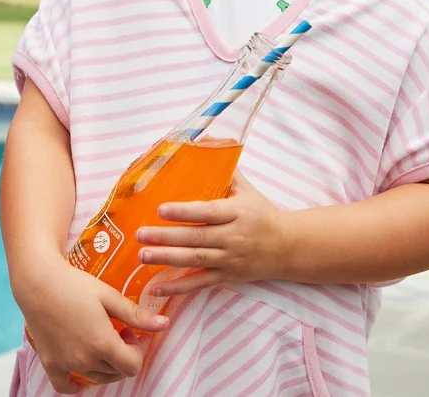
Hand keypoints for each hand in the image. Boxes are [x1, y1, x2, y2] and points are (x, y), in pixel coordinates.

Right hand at [15, 258, 167, 392]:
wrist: (38, 281)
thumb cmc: (74, 284)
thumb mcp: (109, 296)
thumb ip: (136, 315)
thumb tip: (164, 325)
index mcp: (103, 344)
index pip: (133, 366)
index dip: (138, 351)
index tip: (132, 333)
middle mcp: (85, 360)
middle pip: (116, 372)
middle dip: (123, 354)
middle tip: (117, 331)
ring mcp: (66, 364)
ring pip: (97, 378)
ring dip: (105, 365)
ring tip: (100, 339)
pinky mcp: (50, 363)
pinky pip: (65, 387)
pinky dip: (76, 385)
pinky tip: (81, 373)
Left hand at [135, 172, 291, 296]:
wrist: (289, 248)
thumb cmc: (262, 214)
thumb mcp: (247, 189)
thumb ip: (225, 169)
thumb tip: (206, 140)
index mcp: (236, 213)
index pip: (207, 212)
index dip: (184, 212)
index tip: (161, 209)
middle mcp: (232, 238)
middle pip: (196, 238)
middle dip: (166, 237)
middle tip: (140, 234)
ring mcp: (229, 260)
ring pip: (194, 261)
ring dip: (166, 259)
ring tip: (142, 255)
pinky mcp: (227, 277)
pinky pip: (200, 283)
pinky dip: (178, 287)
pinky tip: (157, 287)